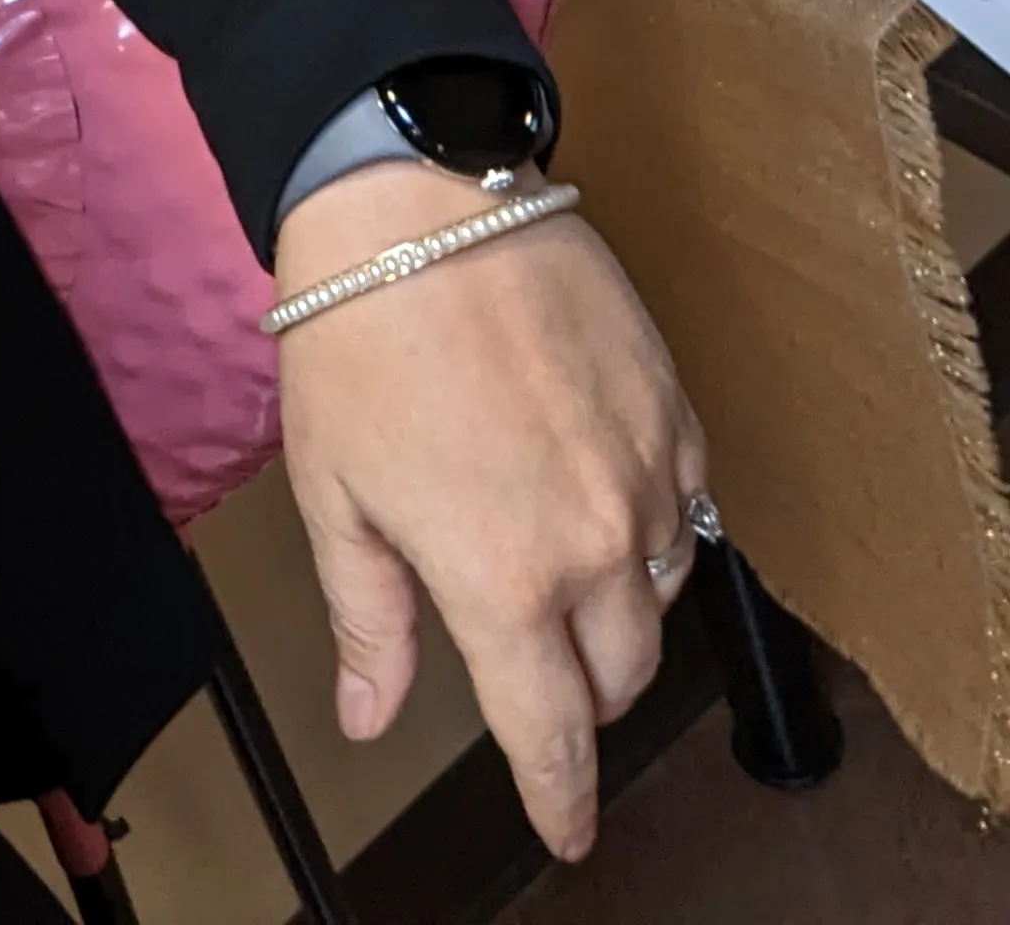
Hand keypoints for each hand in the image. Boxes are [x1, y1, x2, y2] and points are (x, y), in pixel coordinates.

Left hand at [270, 160, 707, 864]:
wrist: (417, 195)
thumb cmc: (356, 331)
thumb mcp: (334, 490)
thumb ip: (368, 618)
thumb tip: (367, 714)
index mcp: (500, 578)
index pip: (552, 733)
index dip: (562, 797)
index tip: (567, 827)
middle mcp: (590, 540)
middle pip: (620, 676)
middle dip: (580, 696)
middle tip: (538, 676)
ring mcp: (645, 470)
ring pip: (662, 595)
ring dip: (620, 612)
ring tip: (564, 581)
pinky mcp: (672, 405)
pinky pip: (687, 505)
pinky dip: (652, 527)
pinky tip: (602, 499)